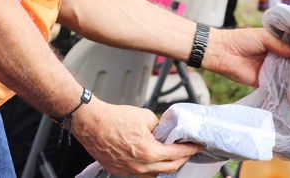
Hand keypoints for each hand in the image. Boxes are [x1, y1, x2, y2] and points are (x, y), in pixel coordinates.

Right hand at [72, 97, 200, 175]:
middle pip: (170, 168)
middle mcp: (140, 167)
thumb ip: (160, 127)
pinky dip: (151, 168)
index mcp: (149, 152)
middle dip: (182, 159)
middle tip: (189, 150)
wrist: (92, 124)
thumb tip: (165, 132)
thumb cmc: (115, 119)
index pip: (177, 154)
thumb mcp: (147, 117)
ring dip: (166, 165)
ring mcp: (129, 172)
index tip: (197, 145)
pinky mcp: (120, 172)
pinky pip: (141, 174)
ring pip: (156, 174)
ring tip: (173, 155)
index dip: (190, 149)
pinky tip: (154, 159)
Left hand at [202, 27, 289, 86]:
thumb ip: (281, 45)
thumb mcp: (264, 38)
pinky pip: (276, 86)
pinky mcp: (263, 82)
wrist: (222, 53)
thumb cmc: (242, 40)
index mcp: (276, 44)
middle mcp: (275, 57)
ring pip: (286, 75)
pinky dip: (284, 88)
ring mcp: (270, 70)